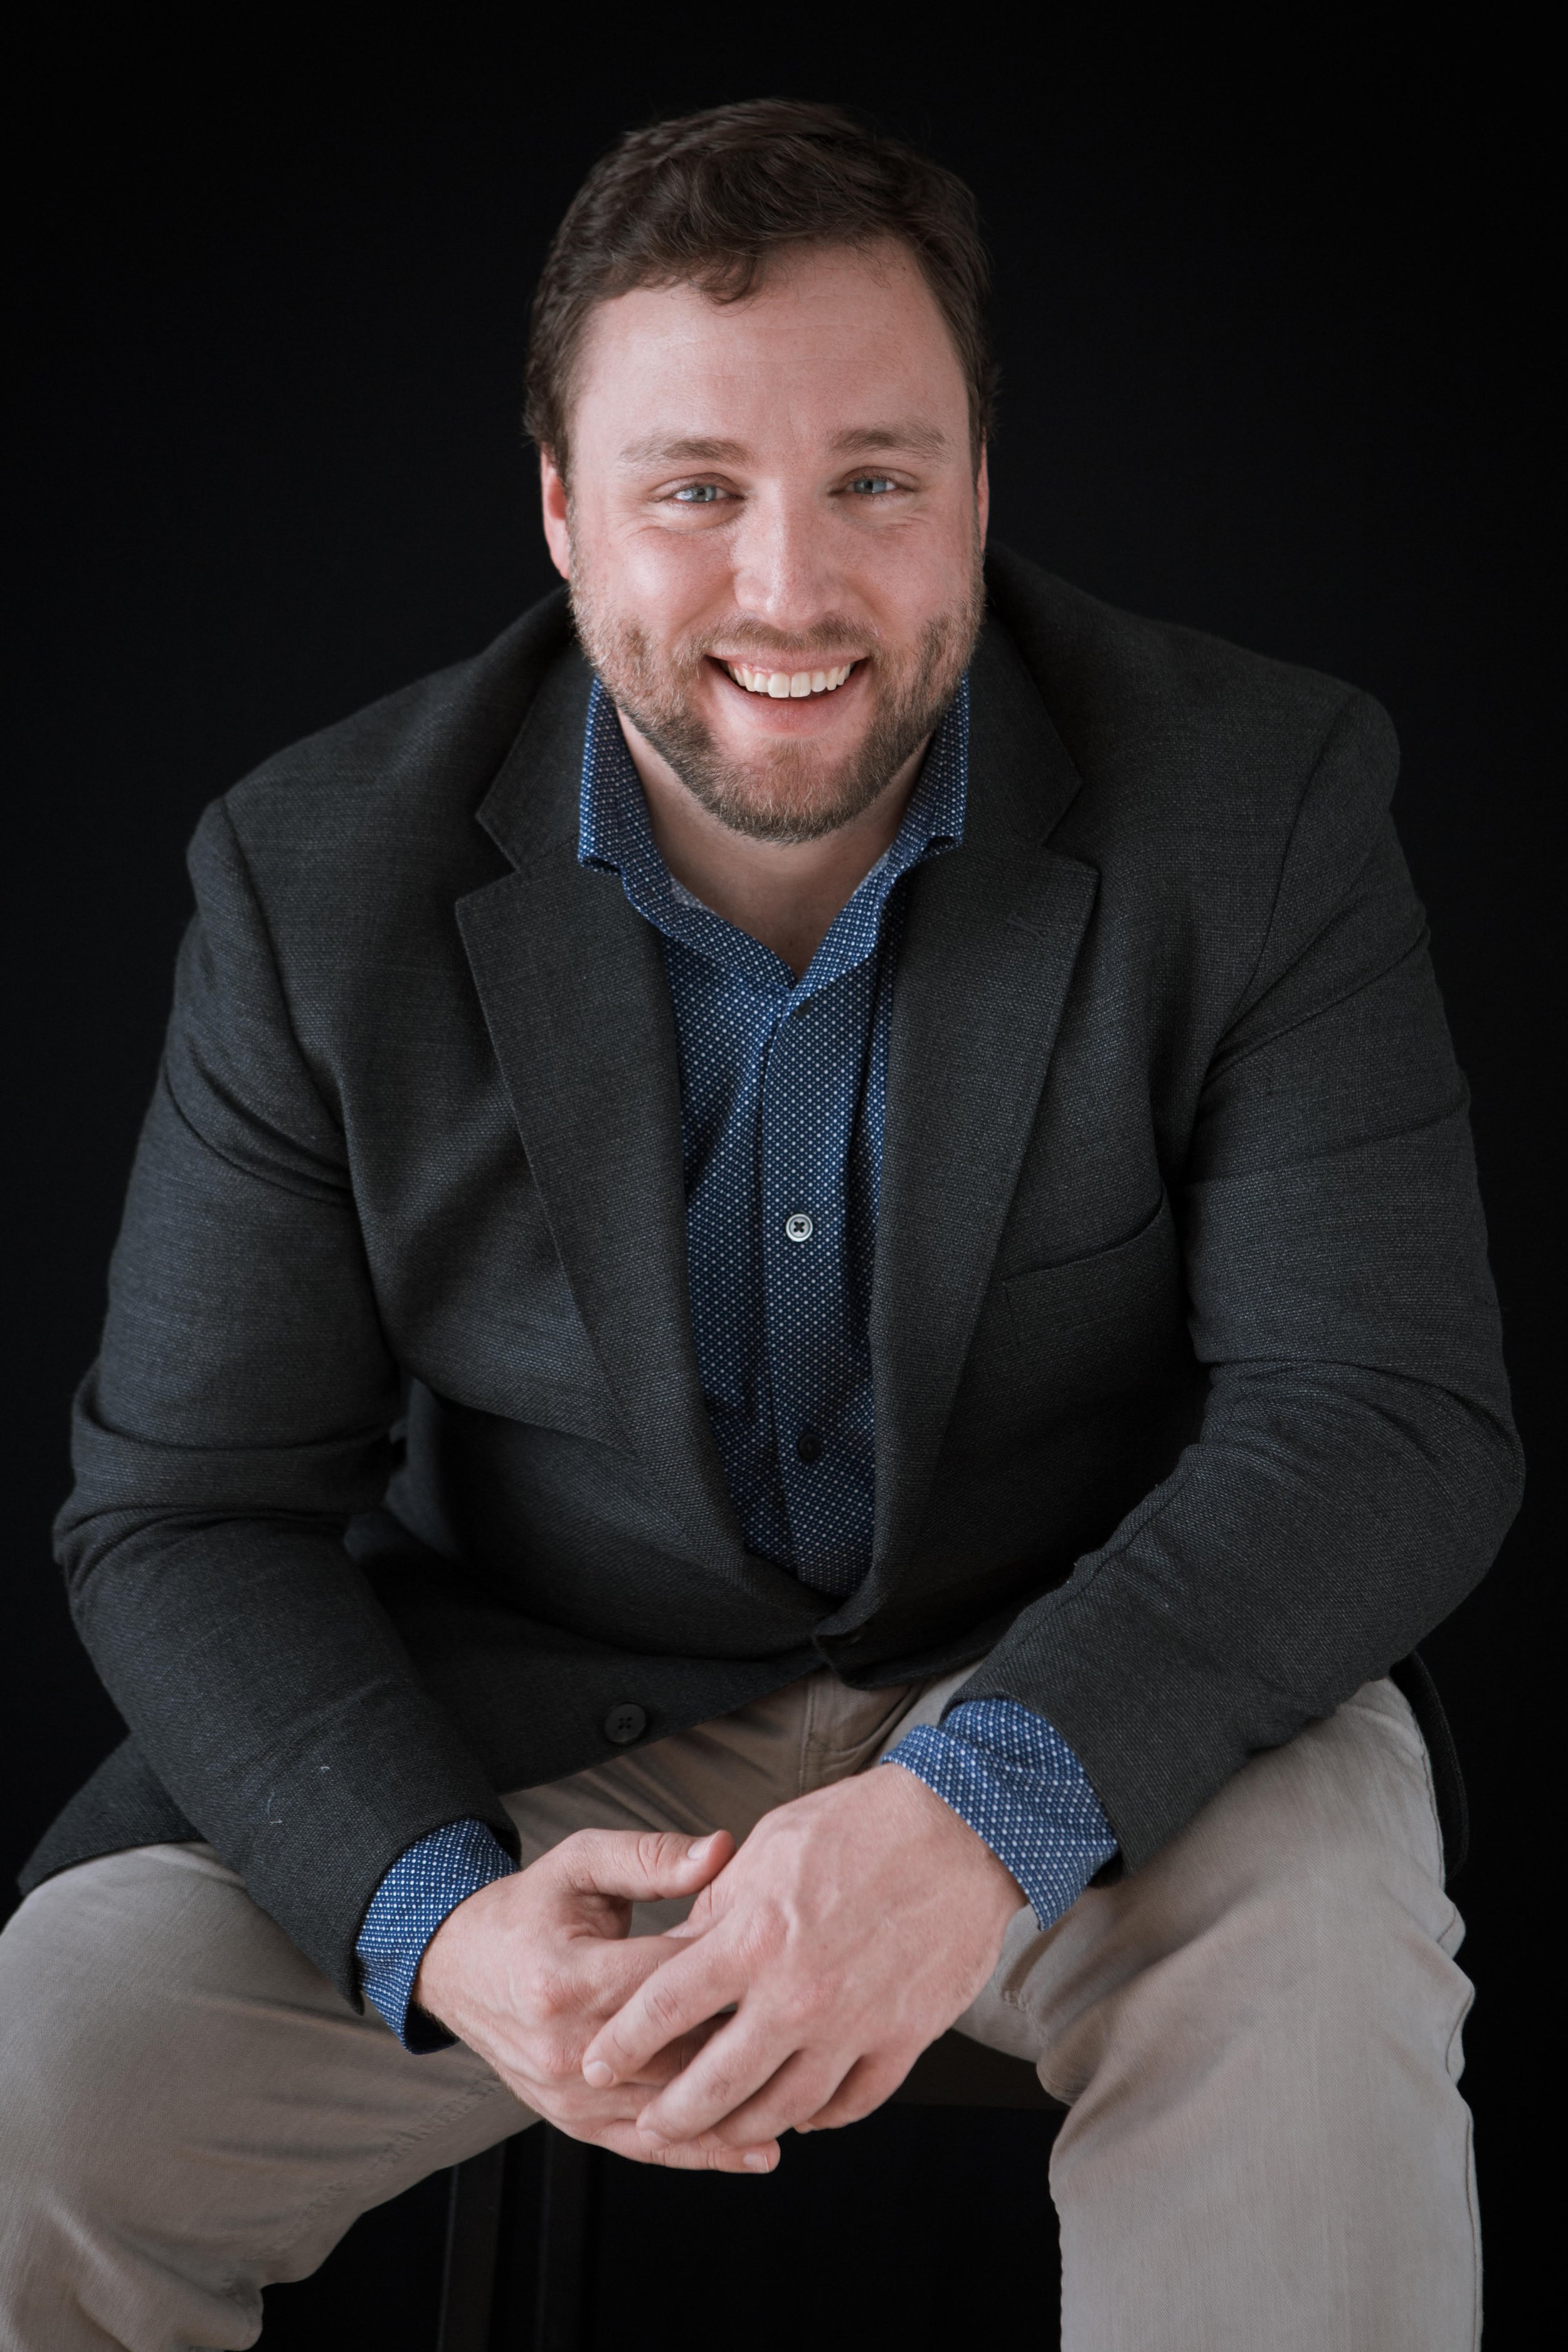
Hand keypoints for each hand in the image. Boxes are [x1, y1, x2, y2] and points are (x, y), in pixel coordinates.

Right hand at [412, 1826, 778, 2171]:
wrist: (459, 1965)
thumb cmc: (527, 1908)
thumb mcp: (579, 1862)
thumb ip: (650, 1857)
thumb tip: (720, 1850)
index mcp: (570, 1976)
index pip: (672, 1983)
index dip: (734, 1970)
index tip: (790, 1958)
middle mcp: (568, 2046)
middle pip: (679, 2052)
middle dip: (747, 2041)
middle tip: (817, 2028)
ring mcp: (567, 2094)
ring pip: (670, 2109)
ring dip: (739, 2109)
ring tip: (808, 2100)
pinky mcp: (570, 2121)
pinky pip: (645, 2145)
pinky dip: (703, 2153)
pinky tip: (756, 2153)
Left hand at [579, 1766, 1025, 2156]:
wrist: (963, 1829)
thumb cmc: (861, 1824)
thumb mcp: (768, 1847)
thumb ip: (717, 1908)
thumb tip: (679, 1954)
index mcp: (755, 1936)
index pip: (664, 2007)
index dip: (623, 2042)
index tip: (599, 2062)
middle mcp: (797, 1993)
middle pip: (714, 2082)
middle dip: (669, 2114)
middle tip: (647, 2124)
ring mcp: (853, 2025)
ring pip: (782, 2108)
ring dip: (739, 2126)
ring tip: (716, 2130)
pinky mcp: (902, 2039)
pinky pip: (850, 2103)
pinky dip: (818, 2117)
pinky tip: (799, 2115)